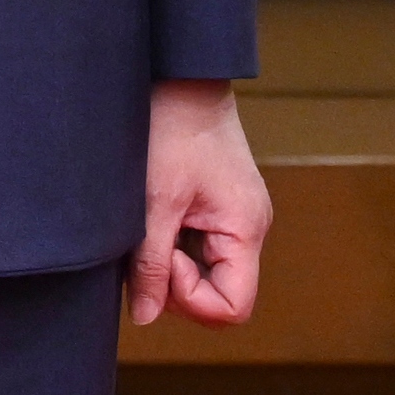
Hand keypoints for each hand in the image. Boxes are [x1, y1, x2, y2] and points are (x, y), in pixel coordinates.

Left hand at [132, 79, 269, 327]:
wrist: (180, 76)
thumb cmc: (171, 129)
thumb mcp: (155, 203)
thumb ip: (152, 265)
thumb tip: (145, 317)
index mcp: (245, 227)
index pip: (232, 306)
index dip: (191, 300)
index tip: (165, 258)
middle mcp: (249, 226)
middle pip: (218, 292)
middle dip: (177, 283)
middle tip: (150, 242)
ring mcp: (235, 216)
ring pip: (206, 272)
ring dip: (173, 262)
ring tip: (151, 224)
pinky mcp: (220, 206)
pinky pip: (200, 248)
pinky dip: (174, 244)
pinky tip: (158, 215)